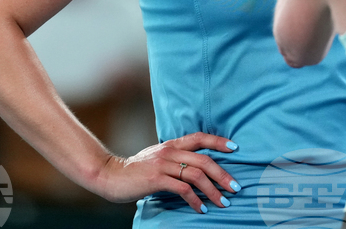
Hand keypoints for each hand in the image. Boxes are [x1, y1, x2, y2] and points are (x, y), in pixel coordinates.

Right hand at [92, 133, 240, 211]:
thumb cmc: (135, 170)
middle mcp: (169, 151)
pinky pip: (182, 189)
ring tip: (223, 202)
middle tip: (236, 187)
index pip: (200, 137)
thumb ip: (174, 158)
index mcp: (171, 144)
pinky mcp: (156, 179)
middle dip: (223, 174)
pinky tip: (201, 208)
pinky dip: (195, 200)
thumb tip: (196, 167)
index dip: (218, 142)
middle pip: (204, 160)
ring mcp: (163, 165)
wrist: (110, 175)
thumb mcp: (157, 157)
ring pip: (196, 175)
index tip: (235, 148)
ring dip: (213, 190)